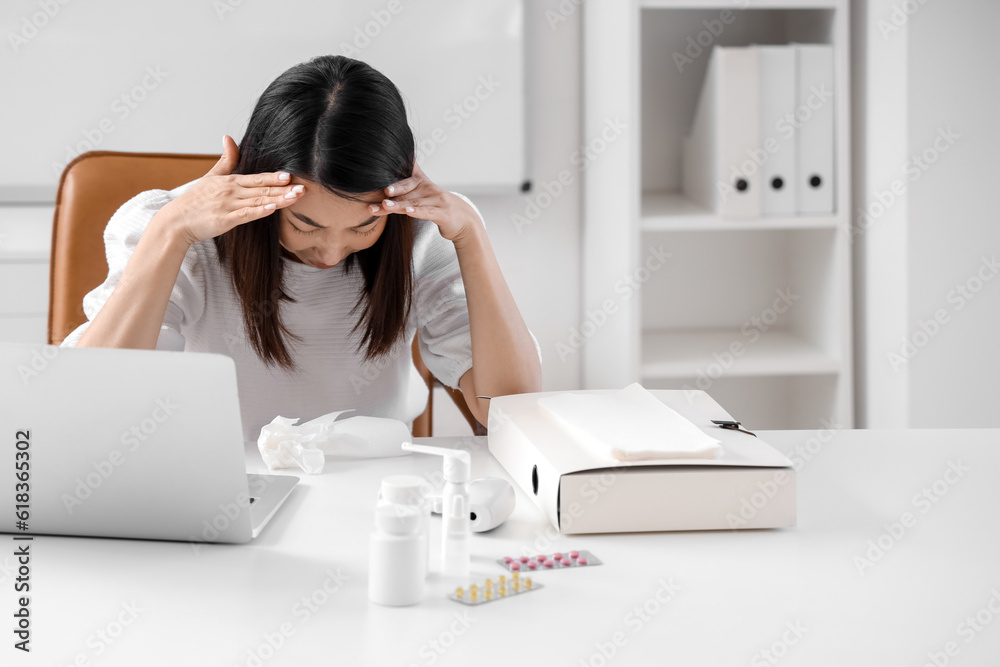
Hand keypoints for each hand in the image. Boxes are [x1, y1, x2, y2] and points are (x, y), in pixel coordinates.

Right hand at [155, 135, 304, 245]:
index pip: (257, 178)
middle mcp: (231, 191)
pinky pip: (246, 215)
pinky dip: (259, 211)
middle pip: (262, 189)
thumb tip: (228, 137)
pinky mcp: (225, 220)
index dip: (275, 177)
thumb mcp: (210, 177)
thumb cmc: (194, 201)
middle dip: (284, 188)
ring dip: (278, 199)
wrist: (175, 221)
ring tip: (296, 197)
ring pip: (258, 201)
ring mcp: (228, 205)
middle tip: (303, 187)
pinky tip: (273, 208)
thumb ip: (225, 160)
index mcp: (229, 181)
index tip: (291, 175)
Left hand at [367, 163, 480, 243]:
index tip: (379, 179)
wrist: (465, 221)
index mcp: (422, 183)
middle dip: (394, 191)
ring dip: (398, 205)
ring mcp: (437, 201)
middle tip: (382, 192)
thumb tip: (400, 163)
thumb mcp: (425, 192)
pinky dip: (417, 212)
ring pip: (414, 203)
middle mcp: (429, 189)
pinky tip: (408, 212)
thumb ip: (409, 181)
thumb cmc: (440, 207)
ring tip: (385, 206)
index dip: (393, 180)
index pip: (405, 179)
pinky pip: (428, 212)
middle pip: (407, 191)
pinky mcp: (443, 214)